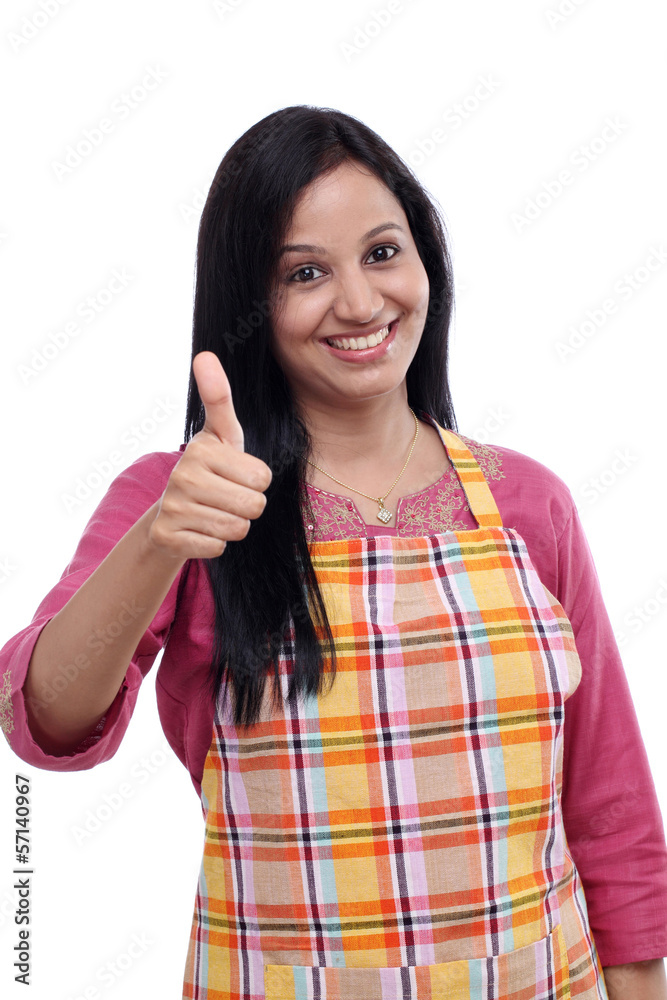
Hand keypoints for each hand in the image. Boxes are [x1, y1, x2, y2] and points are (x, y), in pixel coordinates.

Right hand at [147, 351, 272, 559]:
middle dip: (248, 507)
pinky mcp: (167, 536)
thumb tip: (205, 355)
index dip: (256, 481)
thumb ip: (219, 397)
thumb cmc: (211, 468)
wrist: (171, 511)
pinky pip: (217, 548)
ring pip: (237, 529)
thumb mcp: (221, 434)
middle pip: (253, 505)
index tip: (234, 473)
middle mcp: (183, 474)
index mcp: (202, 448)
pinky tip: (199, 530)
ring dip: (232, 526)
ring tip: (213, 512)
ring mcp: (173, 506)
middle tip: (227, 497)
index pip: (262, 478)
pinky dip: (214, 544)